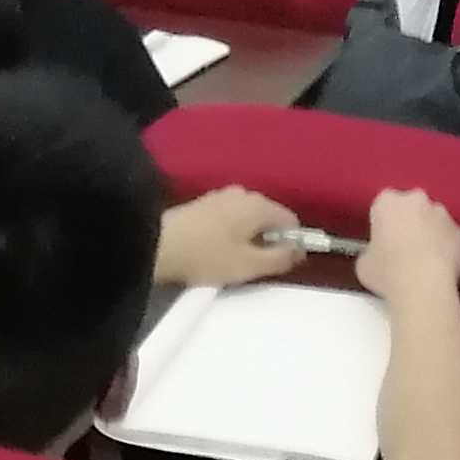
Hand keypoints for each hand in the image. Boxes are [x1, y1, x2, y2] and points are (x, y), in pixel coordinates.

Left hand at [154, 185, 303, 290]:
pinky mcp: (204, 204)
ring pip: (249, 218)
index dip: (293, 243)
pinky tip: (219, 250)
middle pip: (270, 217)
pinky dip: (233, 233)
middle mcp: (243, 193)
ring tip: (236, 262)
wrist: (159, 245)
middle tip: (257, 267)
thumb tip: (299, 252)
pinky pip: (231, 217)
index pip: (291, 220)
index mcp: (259, 204)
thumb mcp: (249, 265)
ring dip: (250, 238)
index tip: (283, 264)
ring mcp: (222, 195)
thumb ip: (280, 258)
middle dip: (270, 241)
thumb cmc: (208, 256)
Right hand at [353, 190, 459, 308]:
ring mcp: (442, 214)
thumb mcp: (364, 264)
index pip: (382, 205)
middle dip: (408, 223)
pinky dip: (446, 248)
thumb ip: (371, 252)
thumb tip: (376, 258)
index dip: (382, 224)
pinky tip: (438, 268)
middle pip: (411, 207)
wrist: (423, 287)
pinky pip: (450, 237)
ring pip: (433, 220)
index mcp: (387, 202)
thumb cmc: (388, 273)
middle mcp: (416, 200)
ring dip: (429, 234)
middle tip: (401, 250)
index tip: (382, 241)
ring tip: (421, 263)